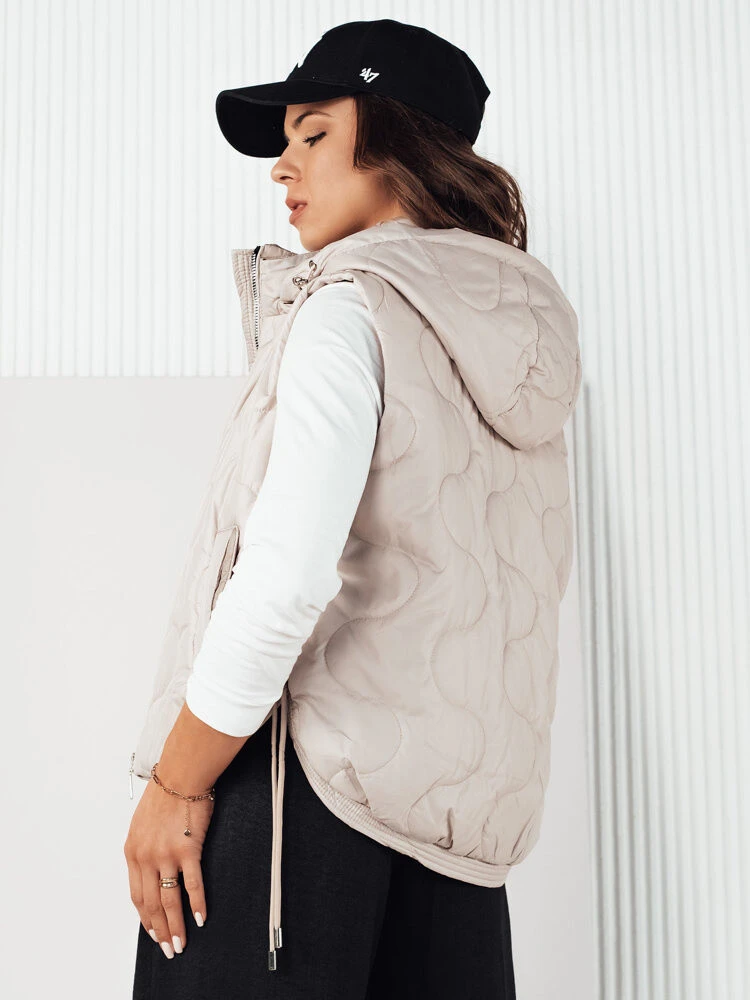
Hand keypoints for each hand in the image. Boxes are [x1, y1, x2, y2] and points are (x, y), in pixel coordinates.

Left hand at [123, 771, 214, 958]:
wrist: (181, 775)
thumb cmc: (165, 794)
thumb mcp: (142, 823)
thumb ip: (144, 847)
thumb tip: (151, 867)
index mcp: (133, 852)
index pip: (136, 895)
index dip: (145, 918)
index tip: (153, 933)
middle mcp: (146, 857)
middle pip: (151, 903)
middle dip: (159, 930)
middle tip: (168, 948)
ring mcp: (166, 855)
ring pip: (169, 900)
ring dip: (175, 926)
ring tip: (181, 944)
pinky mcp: (188, 849)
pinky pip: (192, 884)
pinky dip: (197, 904)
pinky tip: (200, 919)